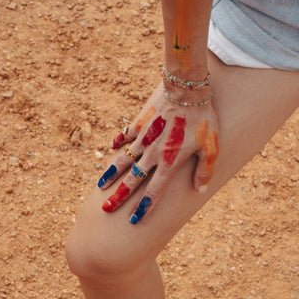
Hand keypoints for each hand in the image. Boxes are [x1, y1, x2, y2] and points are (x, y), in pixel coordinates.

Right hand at [98, 82, 218, 223]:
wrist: (187, 91)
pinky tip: (111, 147)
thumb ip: (204, 171)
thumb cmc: (202, 119)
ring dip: (112, 174)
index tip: (133, 219)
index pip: (155, 191)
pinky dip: (118, 142)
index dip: (144, 207)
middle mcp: (153, 154)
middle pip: (133, 180)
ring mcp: (144, 138)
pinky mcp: (140, 123)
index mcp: (170, 162)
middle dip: (119, 196)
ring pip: (124, 160)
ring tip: (101, 185)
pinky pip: (126, 135)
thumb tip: (200, 191)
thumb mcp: (210, 147)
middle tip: (105, 208)